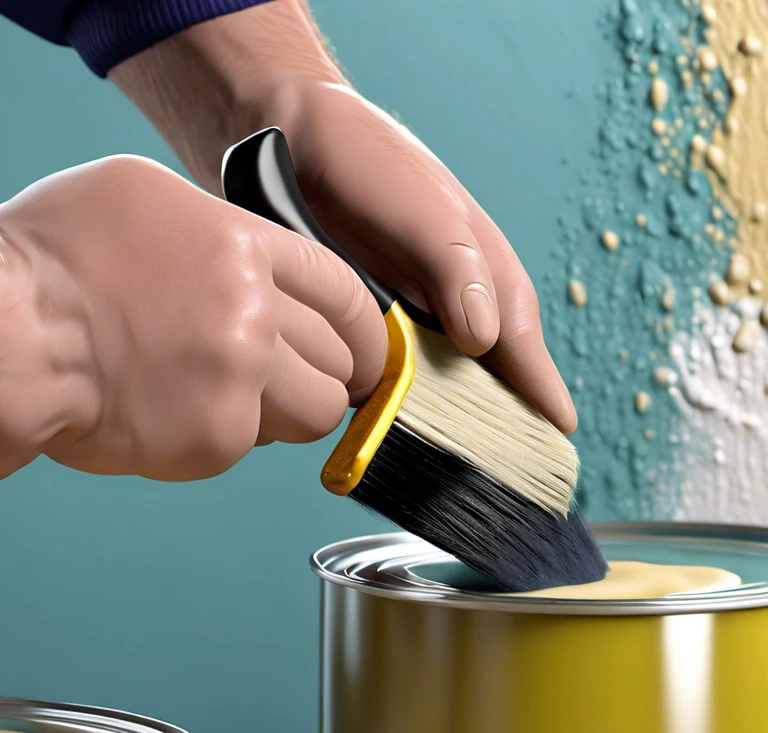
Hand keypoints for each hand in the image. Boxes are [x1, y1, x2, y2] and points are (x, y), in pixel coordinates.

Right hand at [0, 144, 383, 487]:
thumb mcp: (131, 198)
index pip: (345, 291)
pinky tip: (165, 415)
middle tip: (286, 383)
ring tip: (217, 402)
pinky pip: (247, 448)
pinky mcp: (210, 439)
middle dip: (324, 374)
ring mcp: (236, 376)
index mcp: (238, 244)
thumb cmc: (37, 263)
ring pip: (313, 413)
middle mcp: (252, 309)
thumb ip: (205, 229)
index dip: (362, 328)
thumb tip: (237, 260)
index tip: (361, 349)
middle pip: (342, 358)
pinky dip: (216, 439)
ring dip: (280, 414)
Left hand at [111, 0, 576, 432]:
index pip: (519, 344)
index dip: (538, 392)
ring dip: (436, 422)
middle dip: (493, 422)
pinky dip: (383, 404)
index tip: (558, 438)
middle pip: (479, 375)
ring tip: (444, 472)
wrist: (287, 144)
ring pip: (428, 382)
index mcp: (480, 273)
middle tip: (504, 476)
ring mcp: (399, 315)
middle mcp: (445, 302)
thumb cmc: (370, 163)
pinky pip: (378, 375)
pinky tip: (374, 434)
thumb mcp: (426, 209)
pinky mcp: (355, 323)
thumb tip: (486, 339)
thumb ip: (459, 269)